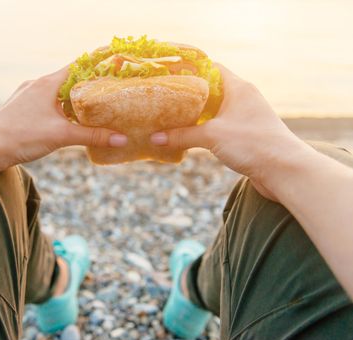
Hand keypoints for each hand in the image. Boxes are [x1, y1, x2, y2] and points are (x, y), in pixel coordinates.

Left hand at [0, 66, 127, 168]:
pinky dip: (60, 108)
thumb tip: (122, 139)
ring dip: (74, 99)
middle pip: (69, 79)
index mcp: (47, 83)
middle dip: (88, 85)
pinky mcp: (22, 108)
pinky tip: (67, 120)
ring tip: (92, 108)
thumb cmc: (21, 136)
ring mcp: (27, 96)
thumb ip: (93, 136)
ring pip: (57, 93)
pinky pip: (47, 103)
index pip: (78, 66)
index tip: (113, 66)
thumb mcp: (62, 136)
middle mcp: (37, 85)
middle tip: (107, 91)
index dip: (96, 65)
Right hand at [150, 63, 305, 199]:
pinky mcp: (245, 136)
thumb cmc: (253, 144)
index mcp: (238, 88)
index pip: (211, 68)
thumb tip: (154, 137)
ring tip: (171, 118)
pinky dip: (204, 130)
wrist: (285, 171)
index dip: (190, 69)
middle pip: (210, 90)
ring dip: (195, 116)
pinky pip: (219, 127)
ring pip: (214, 111)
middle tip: (165, 99)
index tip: (170, 74)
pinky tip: (189, 137)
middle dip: (188, 96)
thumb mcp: (211, 136)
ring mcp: (245, 117)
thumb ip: (182, 135)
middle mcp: (243, 99)